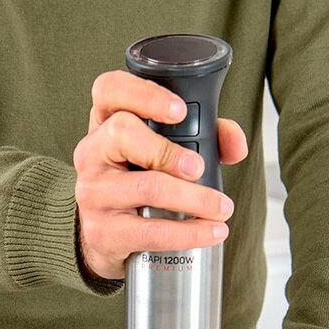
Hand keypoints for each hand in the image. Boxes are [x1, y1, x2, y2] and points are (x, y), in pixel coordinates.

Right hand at [74, 70, 248, 280]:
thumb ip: (206, 137)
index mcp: (106, 123)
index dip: (143, 94)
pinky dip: (187, 233)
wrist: (106, 238)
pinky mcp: (101, 232)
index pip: (109, 90)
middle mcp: (92, 153)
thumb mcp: (163, 152)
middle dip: (168, 150)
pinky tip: (211, 232)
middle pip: (122, 132)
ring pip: (143, 186)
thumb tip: (236, 145)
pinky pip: (148, 231)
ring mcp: (92, 193)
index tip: (180, 111)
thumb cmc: (139, 183)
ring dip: (191, 197)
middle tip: (199, 168)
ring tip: (220, 207)